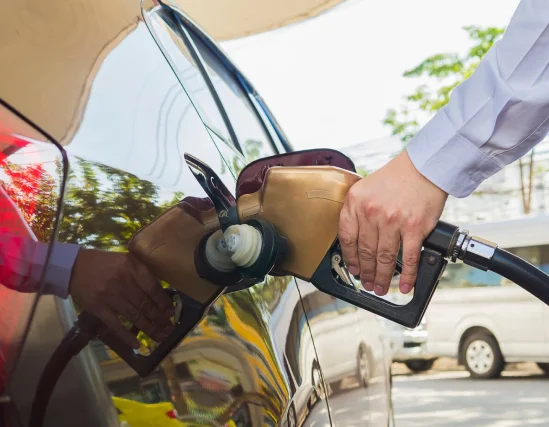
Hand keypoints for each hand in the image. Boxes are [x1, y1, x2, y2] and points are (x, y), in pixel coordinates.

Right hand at [69, 249, 174, 348]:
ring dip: (149, 328)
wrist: (73, 267)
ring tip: (160, 337)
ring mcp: (110, 296)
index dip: (164, 303)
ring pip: (134, 316)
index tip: (171, 313)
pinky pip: (115, 325)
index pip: (153, 288)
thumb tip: (160, 293)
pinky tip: (137, 344)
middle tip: (169, 329)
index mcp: (133, 267)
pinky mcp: (98, 308)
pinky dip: (127, 336)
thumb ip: (142, 273)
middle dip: (160, 319)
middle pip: (146, 304)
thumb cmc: (104, 262)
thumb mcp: (127, 259)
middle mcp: (123, 282)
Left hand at [339, 150, 447, 295]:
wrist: (424, 167)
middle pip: (365, 252)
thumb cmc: (397, 177)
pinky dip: (407, 276)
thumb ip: (358, 212)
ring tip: (380, 287)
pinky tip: (403, 286)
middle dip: (365, 272)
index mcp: (355, 203)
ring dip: (381, 277)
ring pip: (384, 258)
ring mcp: (392, 221)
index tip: (352, 269)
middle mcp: (371, 212)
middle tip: (366, 283)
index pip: (347, 238)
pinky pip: (409, 258)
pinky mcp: (414, 228)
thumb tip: (355, 241)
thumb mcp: (365, 189)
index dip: (349, 258)